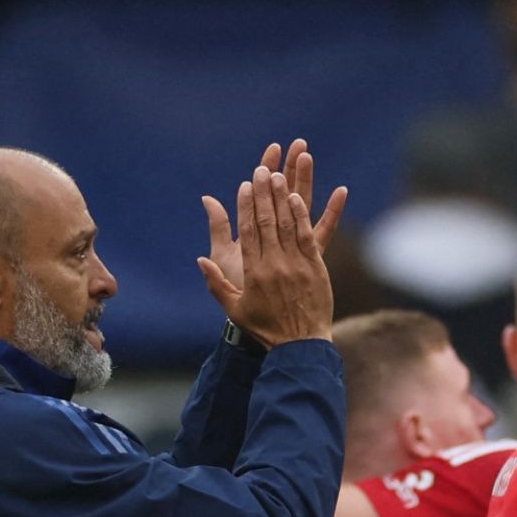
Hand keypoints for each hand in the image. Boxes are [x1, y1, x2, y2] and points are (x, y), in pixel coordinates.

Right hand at [199, 164, 335, 346]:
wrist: (299, 346)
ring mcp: (296, 265)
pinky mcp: (316, 267)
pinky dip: (303, 215)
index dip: (246, 206)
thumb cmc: (264, 329)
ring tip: (278, 175)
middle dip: (263, 193)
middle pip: (267, 221)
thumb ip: (216, 282)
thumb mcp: (234, 308)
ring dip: (282, 197)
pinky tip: (299, 197)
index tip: (245, 186)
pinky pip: (308, 235)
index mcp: (253, 272)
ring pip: (287, 224)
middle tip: (261, 170)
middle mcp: (274, 265)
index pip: (248, 231)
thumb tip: (200, 260)